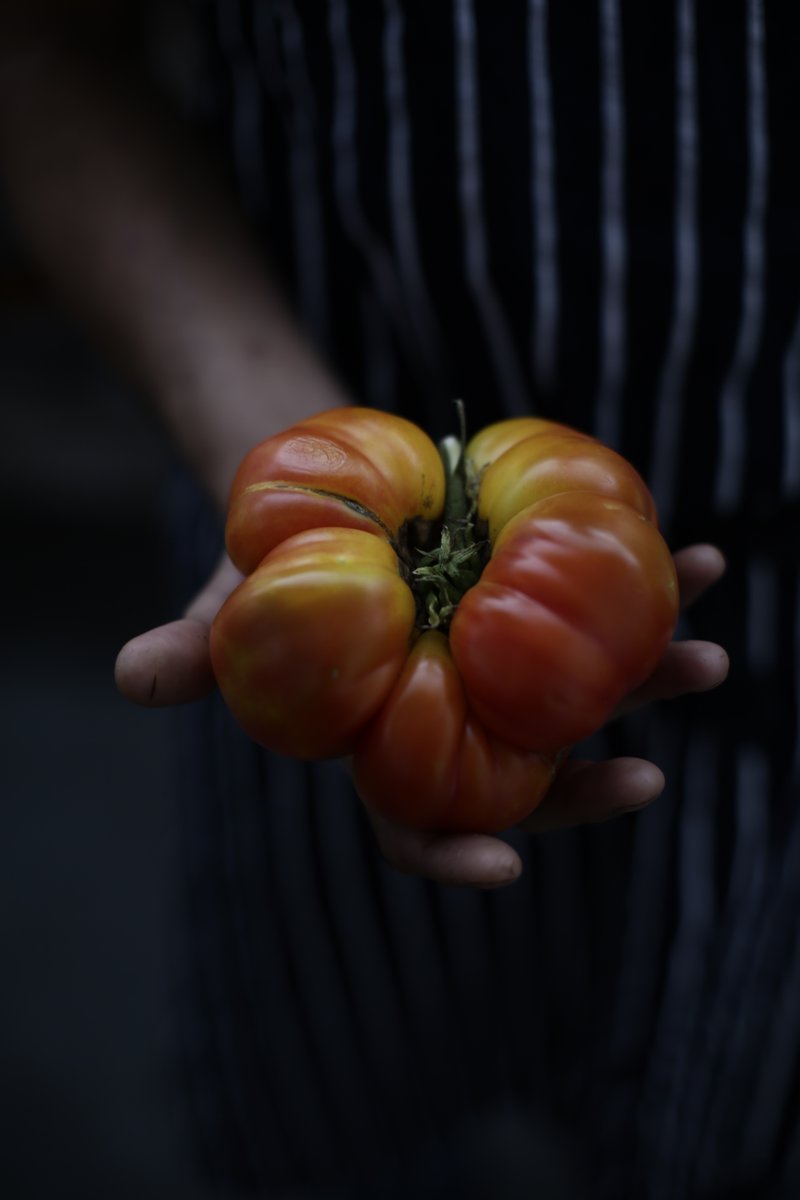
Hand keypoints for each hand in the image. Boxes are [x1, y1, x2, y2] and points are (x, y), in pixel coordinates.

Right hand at [115, 544, 728, 887]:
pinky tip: (695, 557)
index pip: (418, 819)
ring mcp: (509, 660)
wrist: (330, 502)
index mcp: (388, 742)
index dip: (455, 850)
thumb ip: (196, 653)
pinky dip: (654, 582)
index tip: (505, 861)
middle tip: (645, 777)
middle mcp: (460, 715)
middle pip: (530, 770)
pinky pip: (605, 599)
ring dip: (655, 674)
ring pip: (590, 687)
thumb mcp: (230, 609)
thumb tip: (129, 676)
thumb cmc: (275, 574)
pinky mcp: (539, 600)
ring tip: (707, 652)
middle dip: (590, 783)